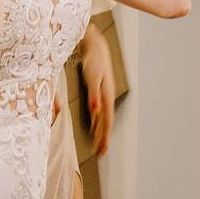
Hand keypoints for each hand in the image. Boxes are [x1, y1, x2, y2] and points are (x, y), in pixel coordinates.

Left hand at [80, 28, 115, 156]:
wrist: (95, 45)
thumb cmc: (93, 59)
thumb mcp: (92, 77)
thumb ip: (93, 95)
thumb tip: (96, 111)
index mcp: (107, 95)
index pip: (106, 121)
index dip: (104, 136)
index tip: (102, 150)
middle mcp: (107, 96)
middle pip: (106, 122)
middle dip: (103, 138)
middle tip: (100, 153)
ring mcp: (103, 93)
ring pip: (103, 117)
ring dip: (100, 131)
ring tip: (97, 144)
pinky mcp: (98, 90)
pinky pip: (99, 110)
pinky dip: (96, 120)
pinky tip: (93, 126)